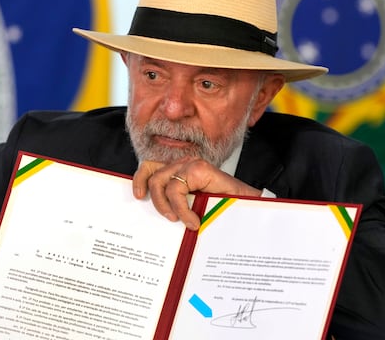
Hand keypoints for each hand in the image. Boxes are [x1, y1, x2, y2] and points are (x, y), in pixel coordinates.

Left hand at [132, 157, 260, 229]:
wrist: (247, 209)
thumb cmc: (221, 209)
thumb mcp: (190, 206)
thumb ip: (174, 201)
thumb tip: (149, 209)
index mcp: (180, 170)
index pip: (151, 167)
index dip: (140, 178)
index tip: (137, 196)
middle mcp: (185, 164)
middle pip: (152, 172)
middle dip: (153, 197)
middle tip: (165, 215)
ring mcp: (192, 164)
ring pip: (162, 182)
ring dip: (167, 205)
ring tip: (180, 220)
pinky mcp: (200, 169)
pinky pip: (177, 189)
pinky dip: (181, 208)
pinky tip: (193, 220)